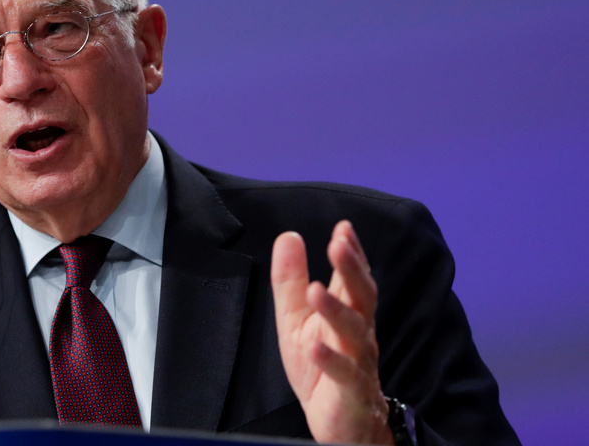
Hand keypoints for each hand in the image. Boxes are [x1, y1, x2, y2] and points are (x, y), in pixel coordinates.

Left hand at [270, 220, 392, 444]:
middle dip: (350, 269)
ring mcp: (357, 360)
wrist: (341, 422)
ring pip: (352, 331)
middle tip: (338, 244)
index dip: (351, 253)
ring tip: (316, 289)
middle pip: (360, 296)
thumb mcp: (296, 317)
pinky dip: (329, 358)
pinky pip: (343, 373)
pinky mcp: (349, 390)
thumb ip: (292, 278)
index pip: (353, 277)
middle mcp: (358, 332)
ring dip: (334, 309)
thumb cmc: (321, 366)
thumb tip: (289, 236)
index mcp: (348, 312)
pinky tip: (315, 344)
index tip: (343, 228)